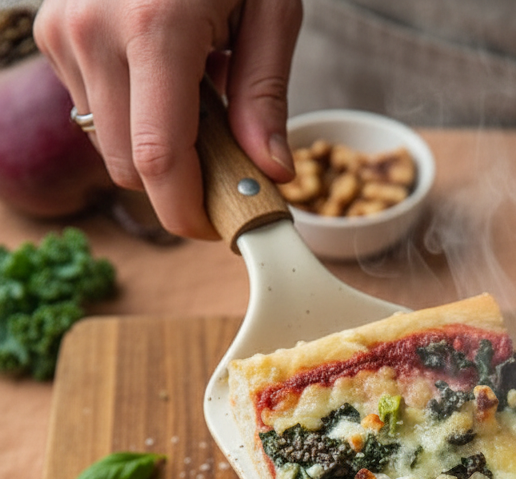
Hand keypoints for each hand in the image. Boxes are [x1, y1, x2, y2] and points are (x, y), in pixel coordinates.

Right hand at [34, 0, 302, 238]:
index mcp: (155, 29)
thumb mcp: (271, 6)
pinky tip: (158, 75)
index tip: (222, 227)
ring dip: (154, 147)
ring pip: (109, 144)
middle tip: (227, 162)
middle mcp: (95, 33)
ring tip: (194, 98)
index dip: (189, 212)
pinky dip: (131, 113)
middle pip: (130, 168)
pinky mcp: (51, 32)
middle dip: (179, 184)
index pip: (159, 163)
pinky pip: (93, 109)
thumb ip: (264, 94)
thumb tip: (269, 173)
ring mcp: (65, 31)